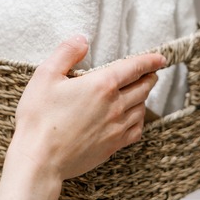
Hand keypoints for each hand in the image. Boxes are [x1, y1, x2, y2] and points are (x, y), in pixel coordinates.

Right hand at [8, 35, 164, 181]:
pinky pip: (136, 130)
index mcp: (102, 85)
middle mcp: (115, 106)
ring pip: (141, 109)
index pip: (134, 68)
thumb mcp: (46, 75)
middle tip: (152, 73)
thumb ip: (66, 53)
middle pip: (143, 88)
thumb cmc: (39, 117)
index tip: (160, 58)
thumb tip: (83, 40)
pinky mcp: (112, 146)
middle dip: (149, 78)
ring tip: (141, 93)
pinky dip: (139, 120)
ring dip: (144, 98)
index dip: (150, 60)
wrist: (39, 159)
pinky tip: (134, 118)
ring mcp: (116, 128)